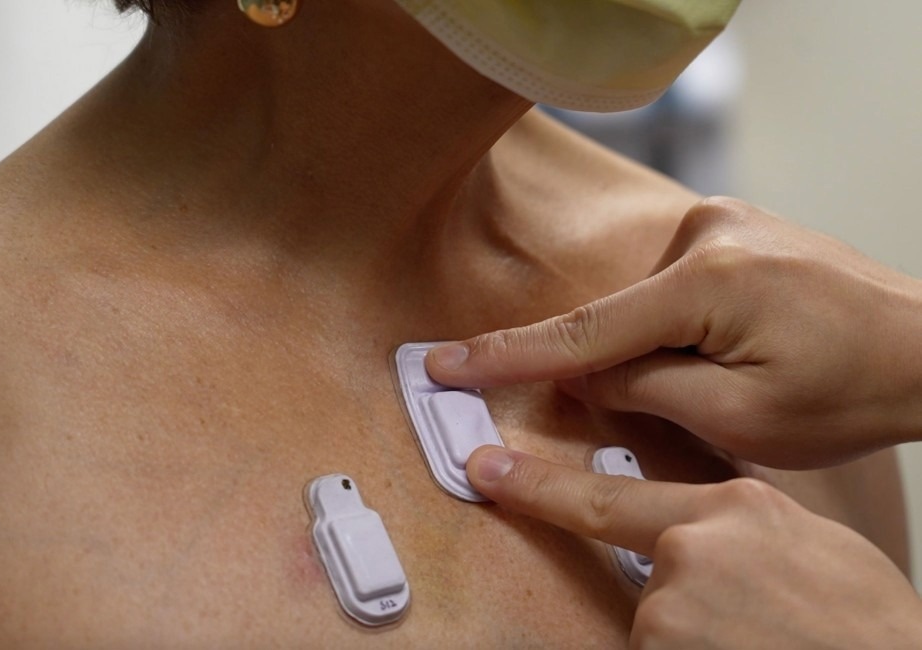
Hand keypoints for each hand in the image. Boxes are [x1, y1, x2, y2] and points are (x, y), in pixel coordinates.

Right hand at [426, 197, 921, 467]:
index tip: (444, 364)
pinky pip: (671, 285)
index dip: (505, 357)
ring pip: (645, 305)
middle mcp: (708, 233)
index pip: (582, 332)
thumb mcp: (740, 417)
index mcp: (708, 282)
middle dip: (624, 370)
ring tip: (743, 371)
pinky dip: (677, 324)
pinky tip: (734, 344)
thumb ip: (642, 390)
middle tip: (697, 400)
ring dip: (663, 349)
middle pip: (618, 320)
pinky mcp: (731, 228)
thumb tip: (581, 374)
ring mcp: (722, 222)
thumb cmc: (854, 388)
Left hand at [467, 445, 921, 648]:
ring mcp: (673, 608)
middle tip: (746, 623)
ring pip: (658, 629)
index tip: (484, 470)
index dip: (539, 486)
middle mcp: (690, 548)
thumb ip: (739, 528)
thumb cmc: (868, 623)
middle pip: (648, 577)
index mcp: (731, 508)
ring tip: (759, 641)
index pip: (612, 497)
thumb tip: (702, 531)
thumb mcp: (807, 546)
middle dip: (683, 605)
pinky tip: (745, 649)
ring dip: (695, 641)